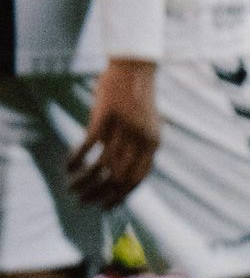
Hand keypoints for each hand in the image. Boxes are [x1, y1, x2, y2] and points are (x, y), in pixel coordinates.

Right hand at [68, 57, 158, 207]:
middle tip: (81, 201)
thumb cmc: (138, 100)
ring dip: (84, 181)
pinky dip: (77, 159)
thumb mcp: (147, 127)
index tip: (104, 208)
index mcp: (154, 144)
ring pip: (102, 165)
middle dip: (99, 194)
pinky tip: (68, 166)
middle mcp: (141, 139)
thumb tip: (125, 176)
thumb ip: (140, 149)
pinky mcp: (106, 116)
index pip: (138, 180)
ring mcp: (124, 128)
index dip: (120, 197)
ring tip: (71, 187)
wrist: (135, 69)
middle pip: (119, 177)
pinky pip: (88, 146)